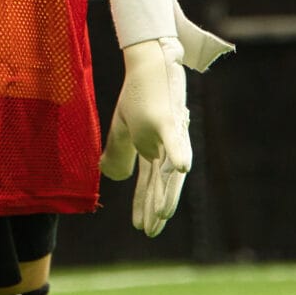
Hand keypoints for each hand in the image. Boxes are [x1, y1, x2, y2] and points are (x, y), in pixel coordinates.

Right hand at [100, 37, 191, 237]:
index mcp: (152, 150)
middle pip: (161, 183)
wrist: (149, 62)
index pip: (149, 183)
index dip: (144, 204)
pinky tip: (182, 169)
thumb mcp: (122, 128)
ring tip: (164, 215)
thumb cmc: (139, 92)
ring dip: (168, 192)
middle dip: (155, 208)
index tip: (142, 227)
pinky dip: (179, 154)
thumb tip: (113, 176)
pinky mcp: (170, 120)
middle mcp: (165, 147)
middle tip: (152, 232)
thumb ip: (118, 153)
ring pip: (170, 170)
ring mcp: (170, 135)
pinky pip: (175, 140)